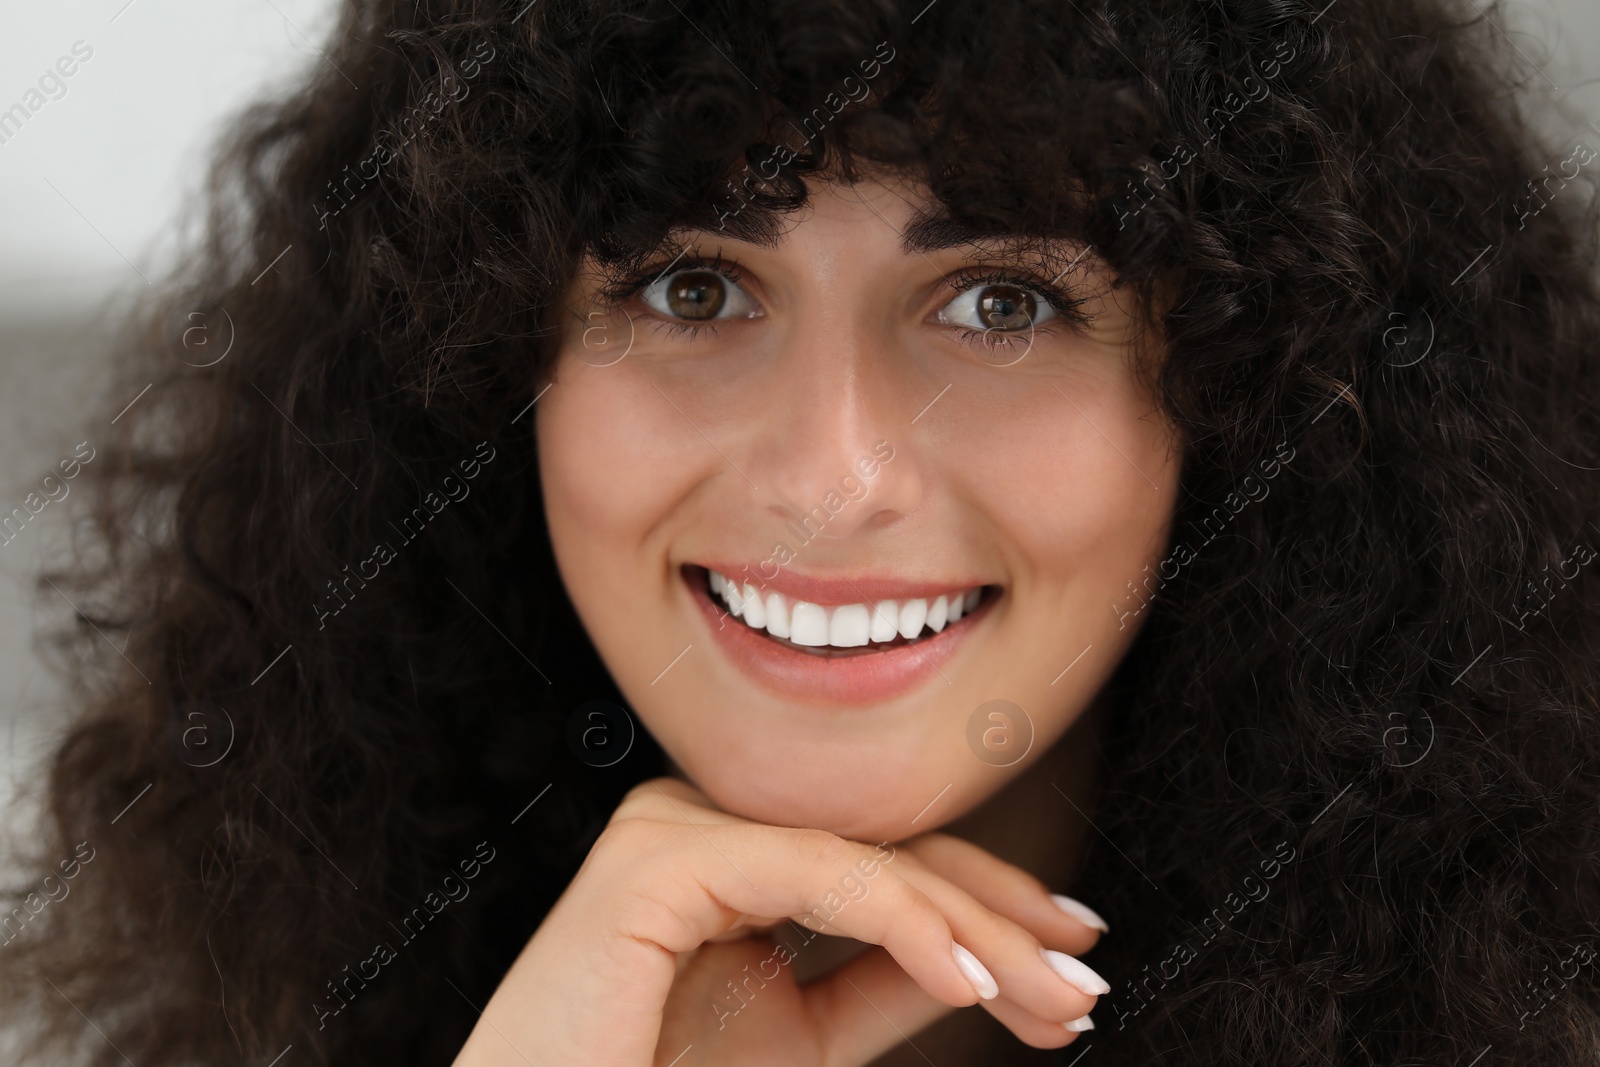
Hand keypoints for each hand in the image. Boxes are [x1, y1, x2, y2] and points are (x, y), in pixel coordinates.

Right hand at [451, 777, 1107, 1066]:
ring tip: (1052, 996)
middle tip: (1084, 979)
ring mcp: (676, 822)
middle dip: (998, 919)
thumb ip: (880, 985)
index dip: (984, 903)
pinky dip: (906, 923)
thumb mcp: (798, 1039)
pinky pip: (816, 872)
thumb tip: (989, 958)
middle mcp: (701, 817)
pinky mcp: (660, 854)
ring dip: (975, 928)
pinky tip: (972, 982)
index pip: (879, 856)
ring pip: (864, 856)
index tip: (1071, 951)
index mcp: (727, 849)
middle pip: (884, 848)